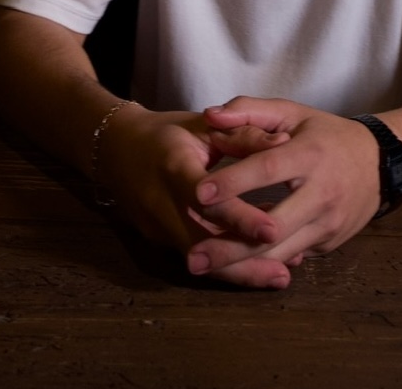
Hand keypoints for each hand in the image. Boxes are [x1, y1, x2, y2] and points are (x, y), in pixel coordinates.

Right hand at [95, 105, 290, 267]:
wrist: (115, 149)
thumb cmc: (168, 132)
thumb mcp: (204, 125)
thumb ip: (243, 135)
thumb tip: (286, 143)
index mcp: (172, 166)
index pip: (206, 197)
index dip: (238, 216)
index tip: (273, 230)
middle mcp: (159, 202)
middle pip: (201, 244)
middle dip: (242, 264)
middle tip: (284, 275)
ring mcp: (155, 226)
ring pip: (199, 258)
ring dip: (239, 272)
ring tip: (280, 277)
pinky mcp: (157, 239)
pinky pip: (194, 254)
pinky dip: (225, 262)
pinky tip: (260, 264)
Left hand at [186, 97, 383, 287]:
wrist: (382, 164)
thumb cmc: (327, 135)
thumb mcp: (293, 112)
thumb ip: (249, 111)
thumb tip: (211, 116)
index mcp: (310, 155)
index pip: (268, 169)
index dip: (234, 182)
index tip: (199, 193)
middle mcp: (321, 193)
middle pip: (271, 226)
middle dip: (230, 244)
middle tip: (192, 256)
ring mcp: (327, 224)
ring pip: (280, 252)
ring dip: (240, 263)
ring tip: (202, 267)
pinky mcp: (328, 244)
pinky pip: (291, 256)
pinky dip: (261, 262)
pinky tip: (231, 267)